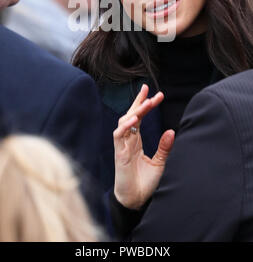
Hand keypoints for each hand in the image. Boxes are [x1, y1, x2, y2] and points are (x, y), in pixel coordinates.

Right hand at [113, 84, 174, 209]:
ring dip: (135, 110)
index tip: (157, 95)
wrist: (136, 201)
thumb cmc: (146, 184)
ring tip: (147, 102)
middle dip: (139, 101)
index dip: (146, 105)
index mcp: (136, 140)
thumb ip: (164, 146)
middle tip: (149, 89)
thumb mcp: (160, 162)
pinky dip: (124, 126)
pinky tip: (133, 119)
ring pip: (124, 121)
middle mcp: (128, 140)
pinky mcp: (119, 154)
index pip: (139, 117)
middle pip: (131, 114)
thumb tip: (172, 130)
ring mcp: (122, 146)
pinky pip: (118, 135)